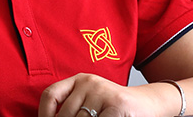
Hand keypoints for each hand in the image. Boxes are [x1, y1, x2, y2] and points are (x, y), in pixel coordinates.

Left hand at [38, 73, 172, 116]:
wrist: (147, 103)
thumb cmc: (114, 107)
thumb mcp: (91, 100)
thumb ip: (73, 108)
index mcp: (79, 79)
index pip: (50, 94)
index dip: (44, 113)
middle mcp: (89, 82)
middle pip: (65, 114)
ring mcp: (103, 92)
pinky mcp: (117, 105)